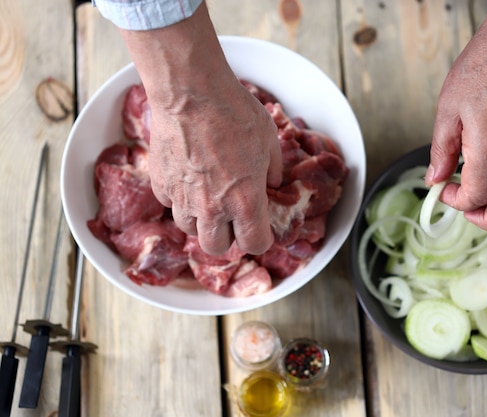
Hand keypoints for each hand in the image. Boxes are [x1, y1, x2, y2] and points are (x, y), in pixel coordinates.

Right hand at [119, 2, 281, 254]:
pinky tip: (187, 178)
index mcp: (245, 201)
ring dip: (200, 220)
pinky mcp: (161, 184)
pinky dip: (179, 198)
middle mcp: (212, 208)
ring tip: (207, 196)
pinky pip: (170, 204)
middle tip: (231, 218)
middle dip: (226, 237)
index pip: (254, 245)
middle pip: (216, 247)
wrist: (191, 93)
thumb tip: (272, 182)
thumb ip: (273, 169)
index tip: (259, 229)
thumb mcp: (269, 140)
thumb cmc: (234, 113)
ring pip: (189, 229)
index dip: (259, 239)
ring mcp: (183, 198)